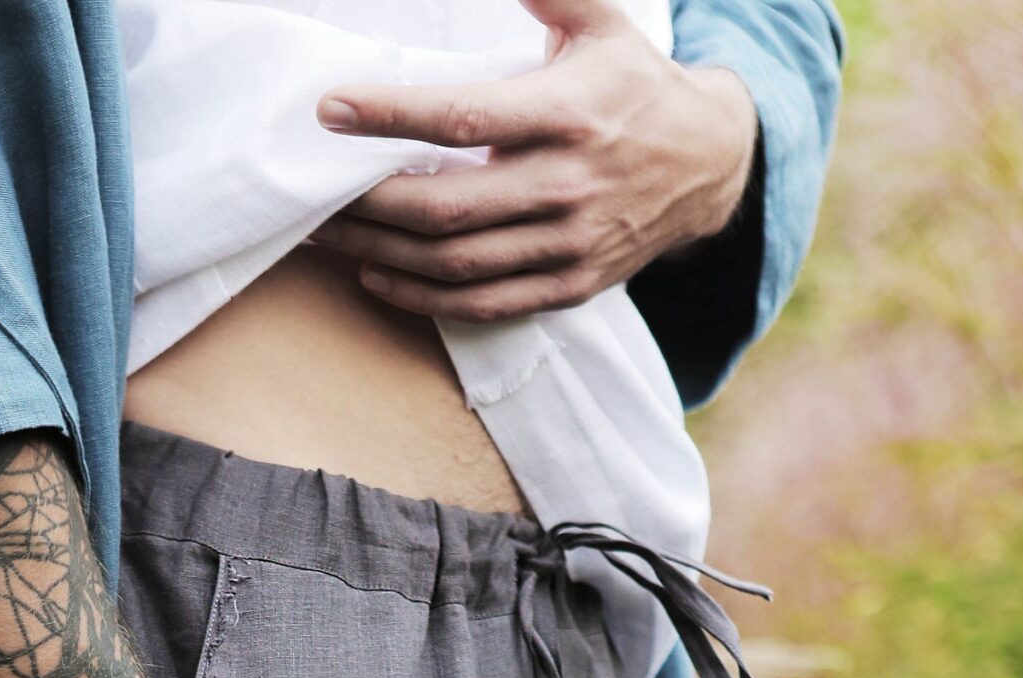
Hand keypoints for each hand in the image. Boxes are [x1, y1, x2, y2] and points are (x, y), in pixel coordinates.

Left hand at [312, 0, 757, 322]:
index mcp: (568, 113)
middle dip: (368, 204)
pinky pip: (482, 304)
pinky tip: (378, 277)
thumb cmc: (635, 85)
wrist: (708, 164)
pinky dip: (422, 297)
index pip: (464, 116)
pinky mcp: (568, 285)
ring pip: (454, 264)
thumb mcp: (602, 22)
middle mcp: (566, 185)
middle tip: (313, 191)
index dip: (391, 114)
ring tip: (327, 237)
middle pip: (445, 207)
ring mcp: (568, 244)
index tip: (332, 108)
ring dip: (380, 255)